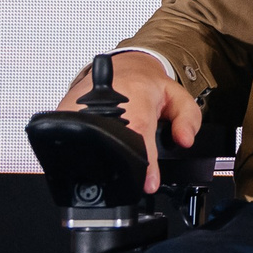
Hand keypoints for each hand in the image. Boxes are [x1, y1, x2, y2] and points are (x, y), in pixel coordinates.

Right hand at [60, 55, 199, 195]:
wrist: (120, 67)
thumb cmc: (147, 86)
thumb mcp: (178, 97)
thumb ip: (189, 119)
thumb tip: (185, 140)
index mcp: (136, 94)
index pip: (139, 129)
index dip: (144, 160)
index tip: (148, 184)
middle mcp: (106, 98)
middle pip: (108, 139)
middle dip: (120, 165)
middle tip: (129, 181)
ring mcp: (80, 104)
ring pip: (83, 140)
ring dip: (97, 160)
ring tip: (110, 166)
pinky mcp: (63, 110)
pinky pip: (67, 136)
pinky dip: (78, 151)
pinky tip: (89, 156)